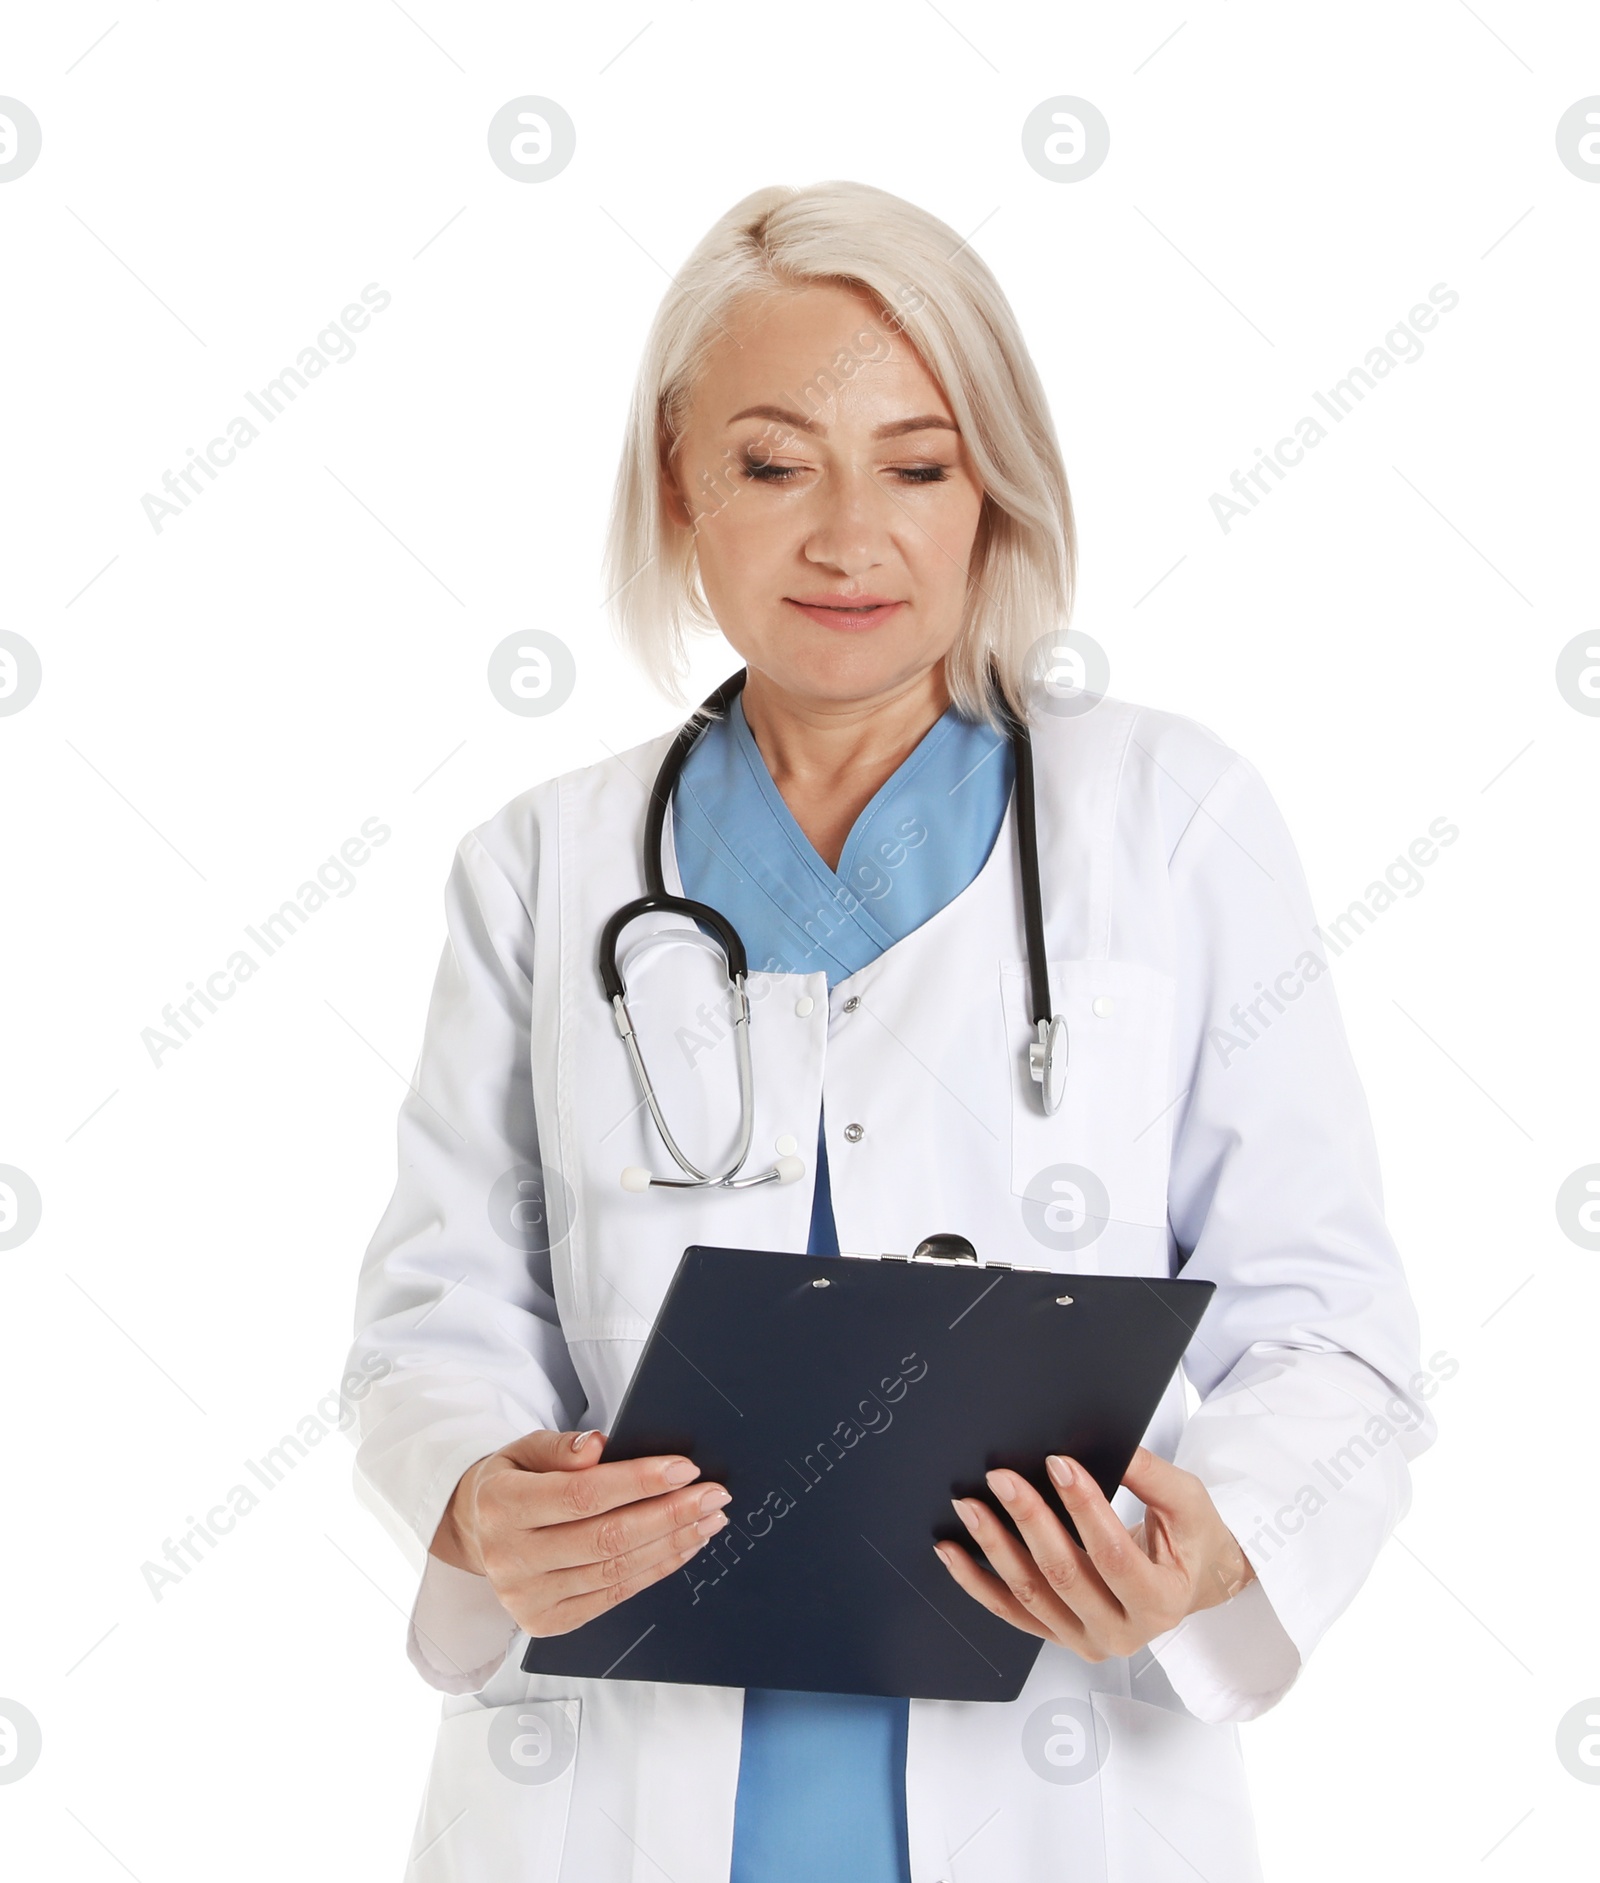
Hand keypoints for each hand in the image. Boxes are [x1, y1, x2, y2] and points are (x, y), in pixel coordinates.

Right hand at [429, 1429, 730, 1636]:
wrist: (479, 1533)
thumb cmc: (513, 1482)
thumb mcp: (523, 1450)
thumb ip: (559, 1447)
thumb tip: (597, 1446)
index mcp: (501, 1507)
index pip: (580, 1495)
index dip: (637, 1482)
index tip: (683, 1468)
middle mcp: (510, 1559)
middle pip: (605, 1538)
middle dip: (669, 1514)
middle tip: (713, 1495)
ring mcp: (527, 1599)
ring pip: (615, 1570)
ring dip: (671, 1542)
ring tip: (708, 1518)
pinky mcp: (548, 1623)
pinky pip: (614, 1595)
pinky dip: (655, 1569)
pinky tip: (683, 1546)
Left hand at [934, 1446, 1254, 1661]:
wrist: (1192, 1582)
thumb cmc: (1191, 1541)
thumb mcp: (1187, 1502)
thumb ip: (1151, 1475)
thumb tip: (1109, 1446)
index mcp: (1161, 1602)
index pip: (1113, 1554)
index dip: (1084, 1508)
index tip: (1057, 1463)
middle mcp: (1123, 1633)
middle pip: (1065, 1574)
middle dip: (1029, 1521)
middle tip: (1002, 1478)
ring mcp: (1087, 1639)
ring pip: (1031, 1595)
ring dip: (994, 1549)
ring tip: (970, 1506)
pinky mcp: (1059, 1635)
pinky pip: (1011, 1611)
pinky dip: (977, 1582)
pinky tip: (952, 1553)